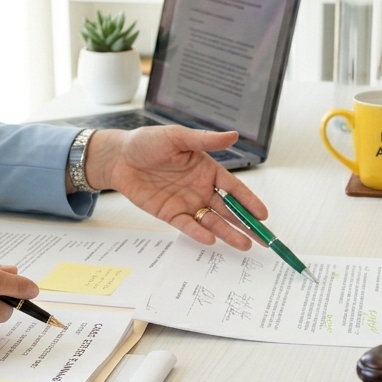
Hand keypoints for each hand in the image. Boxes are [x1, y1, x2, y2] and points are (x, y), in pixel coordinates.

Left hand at [81, 126, 267, 250]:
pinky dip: (199, 233)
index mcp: (207, 169)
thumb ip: (205, 140)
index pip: (234, 188)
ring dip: (228, 233)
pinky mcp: (170, 214)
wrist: (118, 157)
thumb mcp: (177, 137)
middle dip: (246, 224)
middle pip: (228, 209)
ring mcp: (187, 203)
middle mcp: (201, 188)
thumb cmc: (147, 142)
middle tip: (262, 239)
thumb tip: (233, 135)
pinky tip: (211, 239)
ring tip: (243, 245)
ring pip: (212, 221)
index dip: (249, 201)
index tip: (263, 215)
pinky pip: (188, 226)